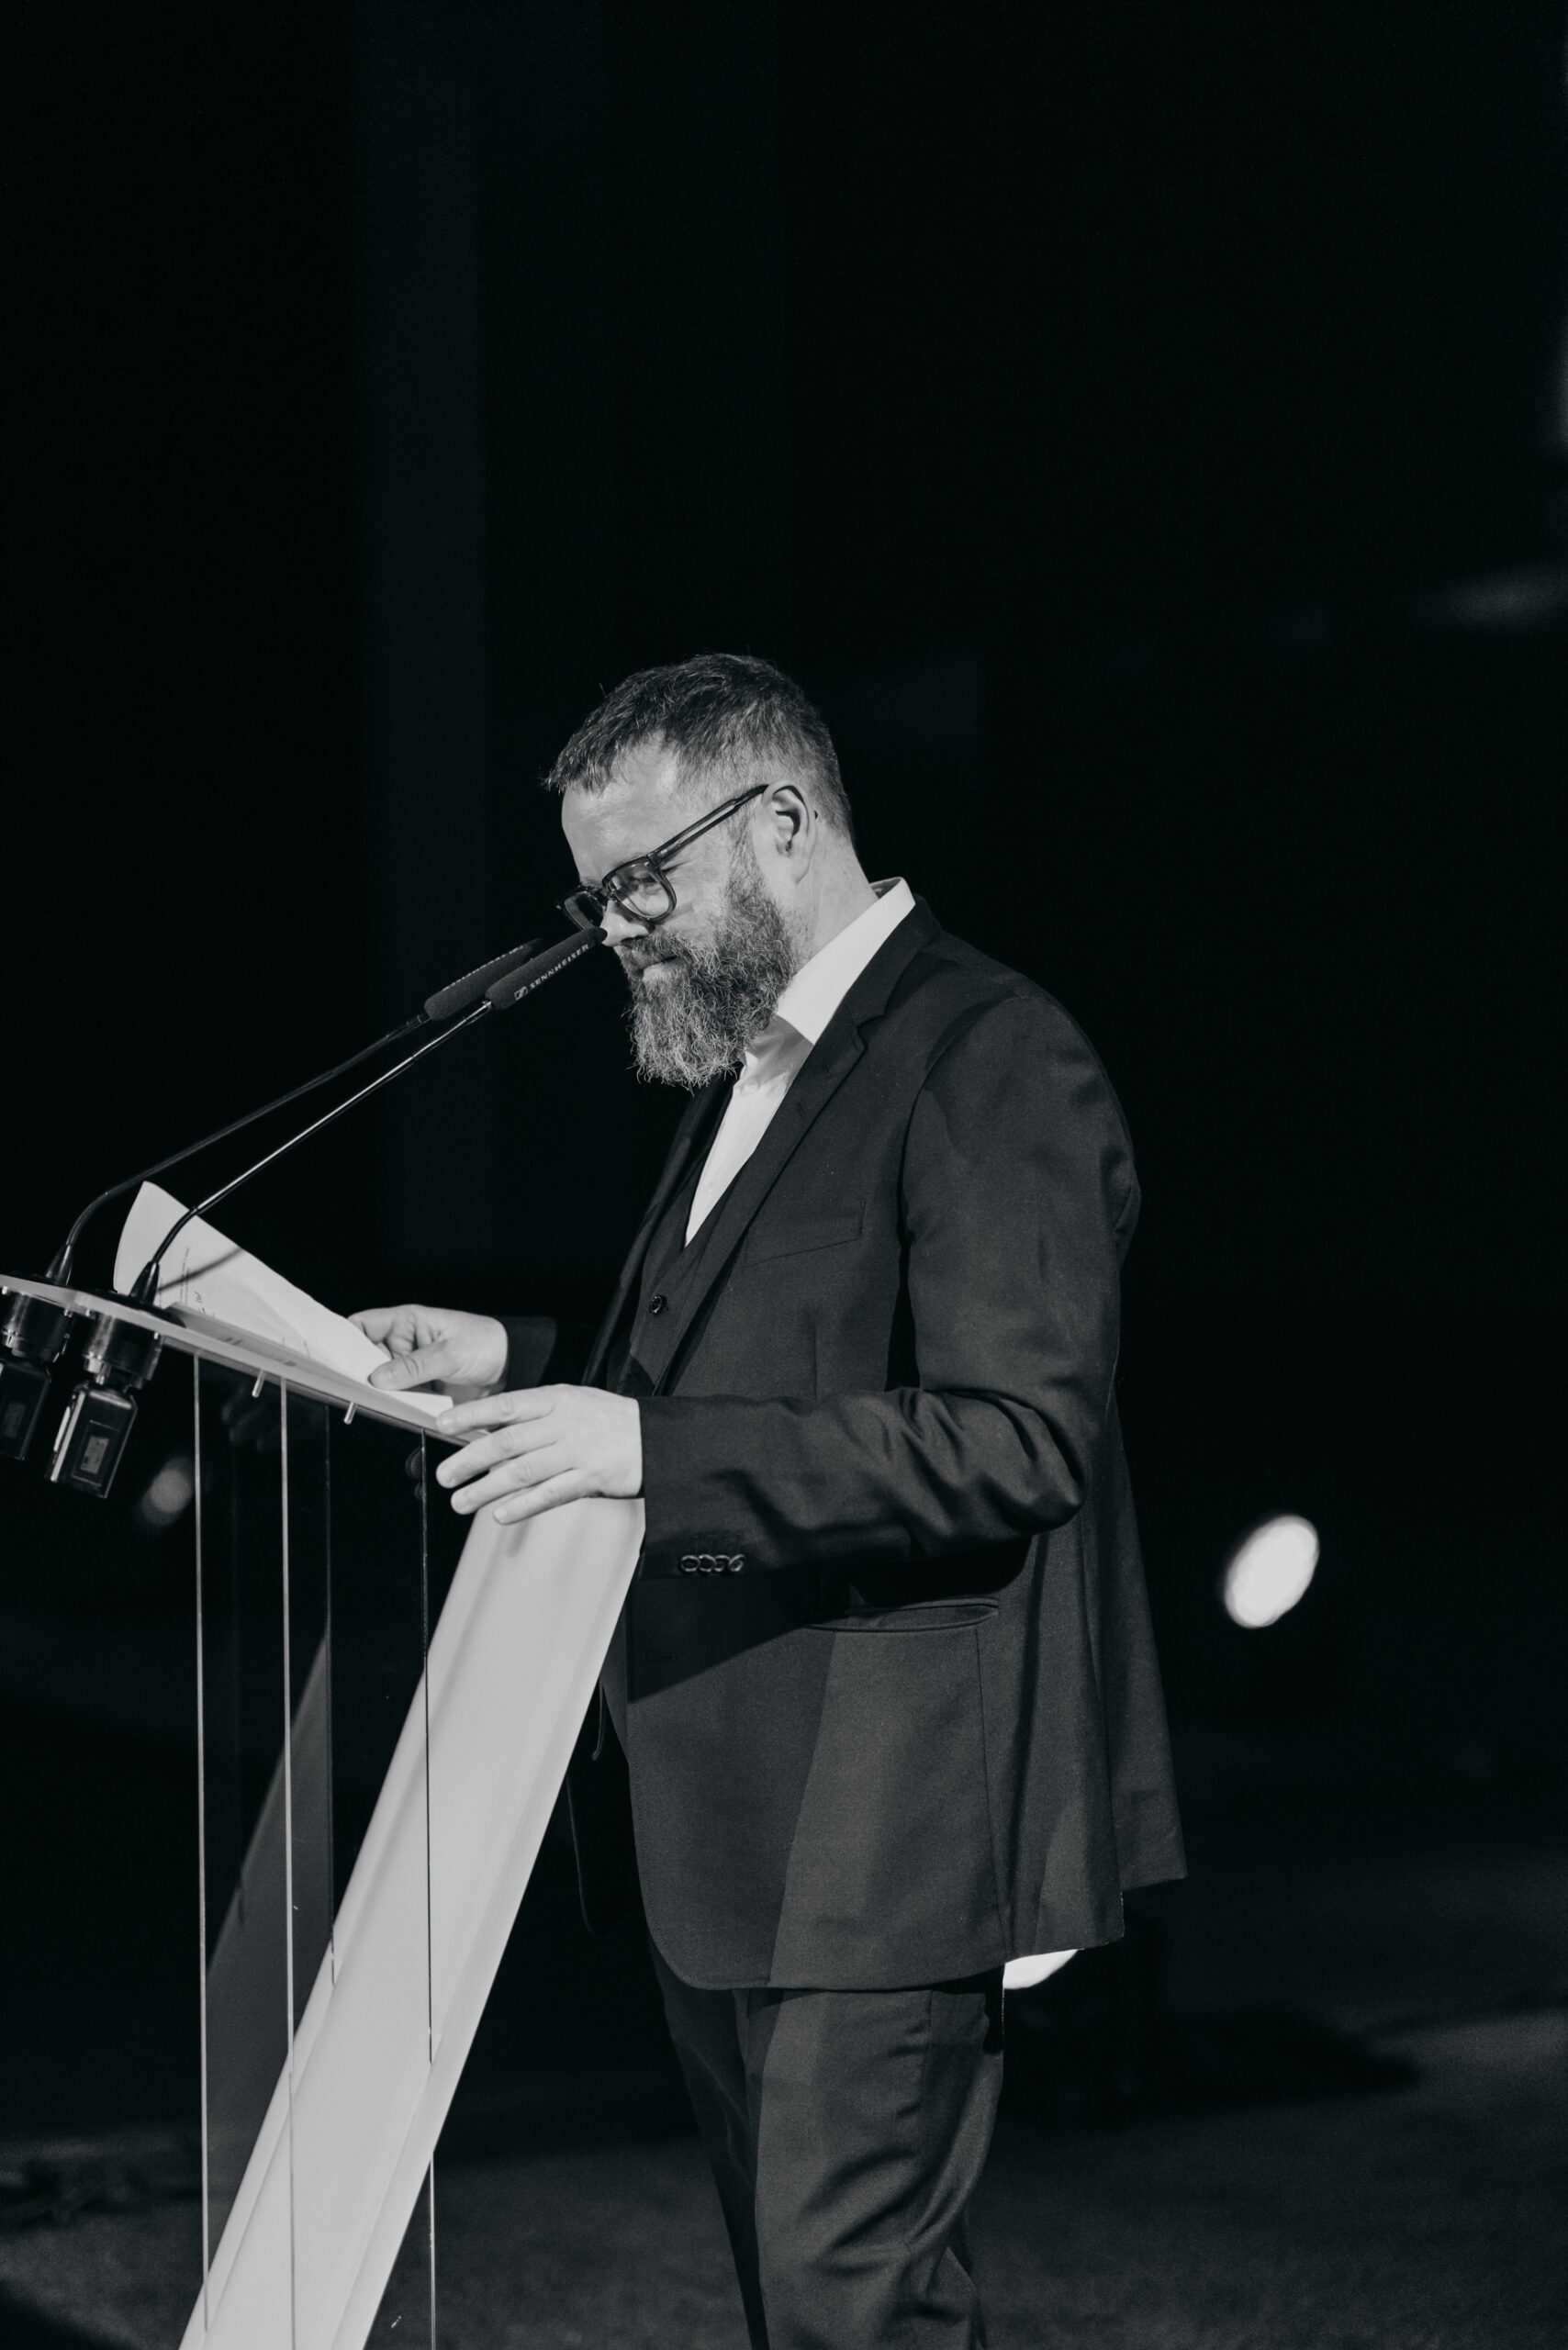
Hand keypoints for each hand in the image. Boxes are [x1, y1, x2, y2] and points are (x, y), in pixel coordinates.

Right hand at [350, 1303, 509, 1400]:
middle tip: (349, 1387)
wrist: (514, 1366)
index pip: (362, 1325)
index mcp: (406, 1323)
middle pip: (365, 1358)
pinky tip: (388, 1413)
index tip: (330, 1356)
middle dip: (356, 1372)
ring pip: (379, 1382)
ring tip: (366, 1402)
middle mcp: (403, 1345)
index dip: (342, 1338)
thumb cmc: (487, 1343)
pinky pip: (398, 1399)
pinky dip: (392, 1406)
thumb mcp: (450, 1353)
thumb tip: (379, 1377)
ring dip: (374, 1393)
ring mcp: (410, 1370)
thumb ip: (415, 1366)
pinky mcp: (419, 1391)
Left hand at [434, 1385, 641, 1524]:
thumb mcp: (573, 1403)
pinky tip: (500, 1514)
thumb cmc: (611, 1422)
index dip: (471, 1415)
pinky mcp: (590, 1478)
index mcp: (556, 1400)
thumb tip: (490, 1429)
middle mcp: (564, 1424)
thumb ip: (535, 1415)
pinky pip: (549, 1494)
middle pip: (507, 1442)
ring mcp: (577, 1452)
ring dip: (487, 1488)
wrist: (658, 1439)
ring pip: (522, 1471)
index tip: (444, 1425)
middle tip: (445, 1474)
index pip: (505, 1405)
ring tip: (462, 1501)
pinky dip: (522, 1506)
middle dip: (469, 1459)